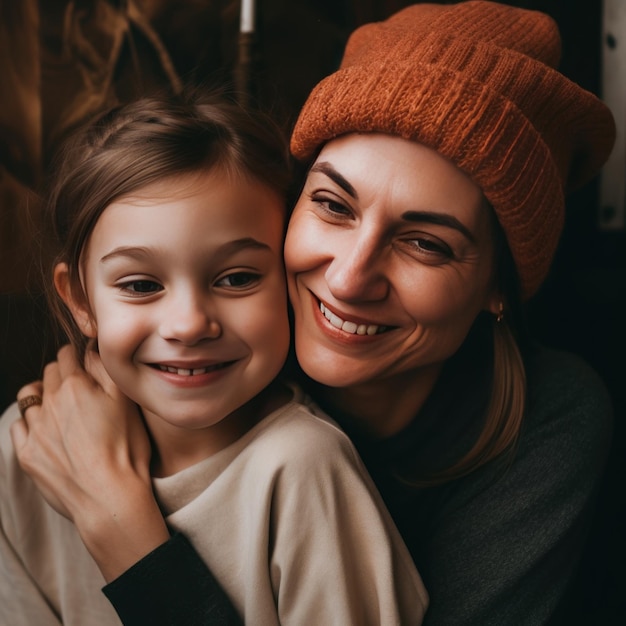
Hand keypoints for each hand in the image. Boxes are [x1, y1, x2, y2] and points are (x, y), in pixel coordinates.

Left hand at [10, 344, 169, 580]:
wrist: (110, 497)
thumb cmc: (127, 448)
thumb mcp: (126, 401)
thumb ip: (106, 369)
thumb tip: (92, 350)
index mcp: (75, 385)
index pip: (67, 354)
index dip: (78, 355)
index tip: (85, 362)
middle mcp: (49, 403)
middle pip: (49, 373)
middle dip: (62, 373)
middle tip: (80, 385)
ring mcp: (35, 430)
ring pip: (30, 396)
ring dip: (43, 394)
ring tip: (59, 404)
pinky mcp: (27, 454)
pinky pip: (18, 426)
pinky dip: (30, 421)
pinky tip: (45, 427)